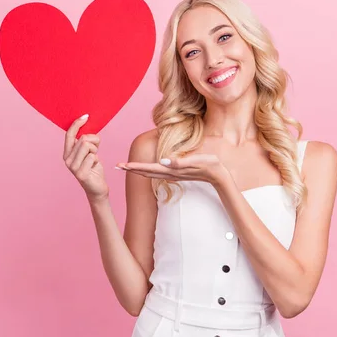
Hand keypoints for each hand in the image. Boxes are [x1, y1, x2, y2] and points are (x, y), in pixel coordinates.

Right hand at [63, 114, 108, 201]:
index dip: (77, 124)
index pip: (69, 134)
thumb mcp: (89, 153)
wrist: (97, 189)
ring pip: (88, 146)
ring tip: (94, 160)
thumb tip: (87, 127)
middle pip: (83, 139)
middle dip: (94, 141)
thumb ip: (85, 142)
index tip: (86, 116)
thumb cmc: (93, 169)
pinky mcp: (80, 174)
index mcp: (67, 153)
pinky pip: (93, 156)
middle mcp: (67, 160)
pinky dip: (97, 160)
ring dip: (96, 151)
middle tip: (96, 151)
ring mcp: (72, 167)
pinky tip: (95, 167)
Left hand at [116, 153, 230, 185]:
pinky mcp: (176, 173)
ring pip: (151, 173)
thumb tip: (163, 161)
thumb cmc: (210, 165)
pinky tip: (145, 168)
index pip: (149, 168)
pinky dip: (148, 170)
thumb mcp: (197, 161)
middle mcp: (170, 173)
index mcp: (172, 169)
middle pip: (146, 172)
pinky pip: (158, 172)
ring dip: (138, 170)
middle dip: (131, 169)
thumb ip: (180, 161)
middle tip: (117, 166)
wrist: (219, 175)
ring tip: (127, 167)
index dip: (135, 167)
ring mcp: (173, 174)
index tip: (121, 165)